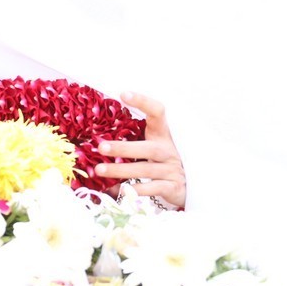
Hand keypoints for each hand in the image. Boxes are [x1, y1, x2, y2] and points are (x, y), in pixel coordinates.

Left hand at [95, 91, 185, 208]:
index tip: (124, 94)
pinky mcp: (172, 187)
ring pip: (145, 169)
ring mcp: (171, 169)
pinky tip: (116, 190)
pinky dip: (133, 190)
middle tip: (101, 147)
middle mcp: (168, 150)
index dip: (143, 102)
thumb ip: (133, 137)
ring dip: (121, 171)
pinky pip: (151, 189)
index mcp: (162, 134)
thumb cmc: (161, 161)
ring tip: (100, 170)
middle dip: (123, 148)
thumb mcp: (152, 145)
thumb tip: (99, 132)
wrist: (187, 185)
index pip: (157, 112)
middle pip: (147, 147)